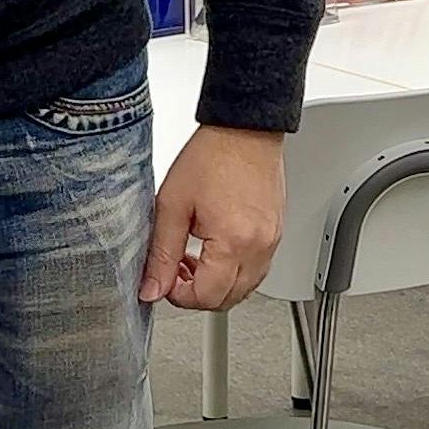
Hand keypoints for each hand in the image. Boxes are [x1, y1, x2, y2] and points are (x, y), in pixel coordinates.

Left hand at [141, 125, 284, 310]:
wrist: (244, 129)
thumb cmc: (212, 156)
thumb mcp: (172, 205)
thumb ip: (161, 252)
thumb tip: (152, 287)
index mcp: (233, 242)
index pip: (207, 297)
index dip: (179, 296)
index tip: (165, 281)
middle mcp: (259, 247)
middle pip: (228, 299)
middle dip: (198, 293)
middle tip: (175, 270)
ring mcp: (272, 242)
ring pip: (245, 288)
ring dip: (217, 283)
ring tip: (192, 257)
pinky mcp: (276, 233)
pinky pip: (257, 269)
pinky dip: (234, 270)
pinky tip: (215, 249)